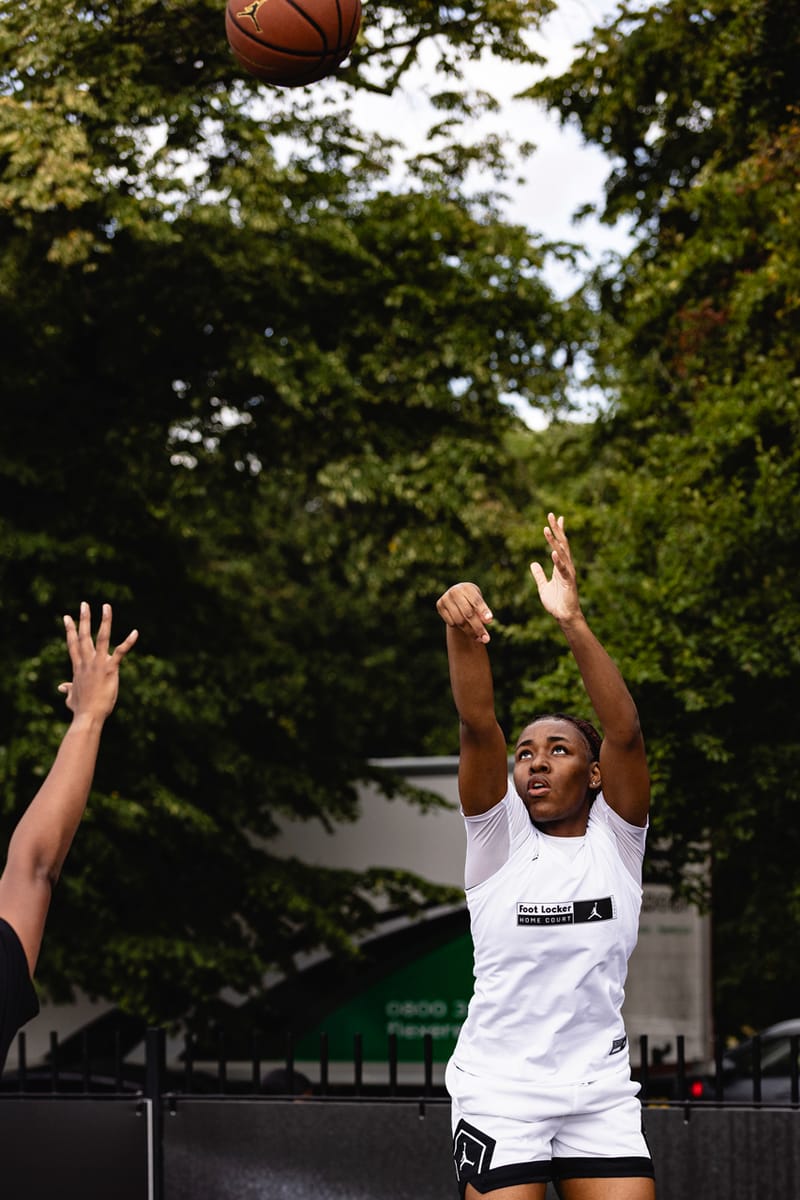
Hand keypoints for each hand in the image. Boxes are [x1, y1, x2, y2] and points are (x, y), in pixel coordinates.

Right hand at [58, 602, 137, 720]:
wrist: (88, 716)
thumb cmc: (81, 709)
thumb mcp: (71, 697)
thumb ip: (68, 689)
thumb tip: (61, 687)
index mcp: (78, 667)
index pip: (72, 644)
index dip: (70, 630)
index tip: (67, 617)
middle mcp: (86, 662)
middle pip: (83, 636)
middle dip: (84, 619)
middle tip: (84, 604)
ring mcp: (98, 664)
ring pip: (101, 637)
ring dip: (105, 621)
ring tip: (106, 606)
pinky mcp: (110, 669)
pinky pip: (121, 652)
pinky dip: (128, 642)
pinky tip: (135, 632)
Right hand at [436, 583, 493, 642]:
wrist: (457, 595)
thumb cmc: (471, 600)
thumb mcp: (478, 603)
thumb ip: (482, 611)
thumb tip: (488, 620)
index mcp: (467, 588)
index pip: (476, 601)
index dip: (483, 611)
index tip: (490, 621)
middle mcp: (455, 591)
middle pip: (468, 613)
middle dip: (478, 627)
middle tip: (486, 639)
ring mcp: (445, 598)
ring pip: (459, 620)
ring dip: (470, 631)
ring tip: (478, 638)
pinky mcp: (439, 605)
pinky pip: (451, 622)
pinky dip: (459, 628)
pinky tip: (464, 627)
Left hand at [529, 513, 582, 623]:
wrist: (564, 617)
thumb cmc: (556, 603)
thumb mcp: (543, 586)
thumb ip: (538, 575)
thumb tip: (533, 563)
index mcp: (560, 566)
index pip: (559, 545)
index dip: (557, 532)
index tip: (555, 518)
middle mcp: (566, 566)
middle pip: (562, 544)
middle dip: (557, 529)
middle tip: (551, 515)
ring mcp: (568, 573)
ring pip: (561, 553)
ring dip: (554, 541)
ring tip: (547, 529)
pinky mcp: (568, 582)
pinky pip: (562, 569)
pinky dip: (558, 560)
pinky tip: (553, 552)